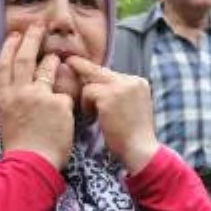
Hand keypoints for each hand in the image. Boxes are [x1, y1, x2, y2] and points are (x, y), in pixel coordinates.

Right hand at [0, 25, 74, 169]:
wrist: (31, 162)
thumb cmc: (21, 148)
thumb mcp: (8, 120)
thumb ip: (16, 102)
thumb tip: (22, 91)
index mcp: (5, 98)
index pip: (4, 66)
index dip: (9, 48)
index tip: (14, 35)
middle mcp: (20, 93)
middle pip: (24, 59)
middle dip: (30, 39)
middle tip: (38, 25)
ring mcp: (39, 96)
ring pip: (47, 70)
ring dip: (52, 60)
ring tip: (57, 56)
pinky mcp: (58, 103)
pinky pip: (67, 94)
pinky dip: (69, 97)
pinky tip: (73, 102)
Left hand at [66, 56, 159, 174]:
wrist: (141, 150)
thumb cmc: (133, 136)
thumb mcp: (132, 108)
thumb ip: (119, 94)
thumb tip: (97, 84)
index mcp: (139, 83)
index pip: (112, 73)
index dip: (97, 76)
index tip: (83, 68)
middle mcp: (132, 80)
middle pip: (100, 70)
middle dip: (83, 67)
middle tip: (69, 60)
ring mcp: (121, 87)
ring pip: (91, 83)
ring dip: (87, 100)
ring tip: (94, 116)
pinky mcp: (109, 95)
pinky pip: (87, 93)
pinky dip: (86, 106)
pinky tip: (93, 119)